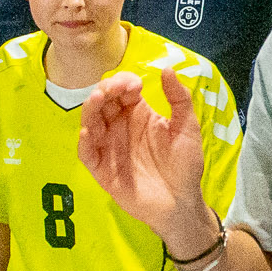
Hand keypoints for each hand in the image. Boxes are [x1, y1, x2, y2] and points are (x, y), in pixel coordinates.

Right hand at [76, 71, 213, 254]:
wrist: (182, 202)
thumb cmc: (185, 164)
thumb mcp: (187, 128)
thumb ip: (179, 99)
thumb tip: (167, 68)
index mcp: (138, 113)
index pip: (122, 89)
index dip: (124, 82)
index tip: (134, 85)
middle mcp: (120, 126)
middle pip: (103, 102)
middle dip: (104, 91)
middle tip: (110, 89)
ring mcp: (109, 147)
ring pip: (91, 122)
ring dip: (90, 109)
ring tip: (96, 100)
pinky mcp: (102, 169)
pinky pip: (87, 153)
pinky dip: (84, 142)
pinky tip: (87, 131)